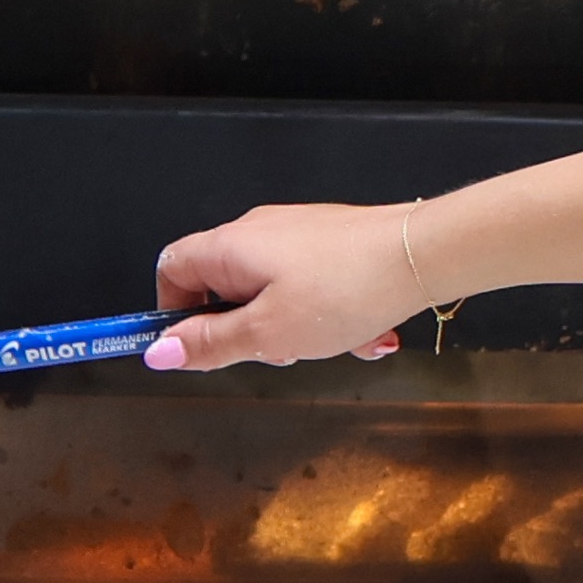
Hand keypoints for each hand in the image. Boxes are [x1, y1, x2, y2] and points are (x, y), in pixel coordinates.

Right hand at [148, 201, 420, 369]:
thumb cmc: (344, 291)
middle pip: (225, 288)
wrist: (424, 254)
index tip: (197, 349)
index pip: (171, 270)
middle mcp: (259, 231)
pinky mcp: (334, 241)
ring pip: (275, 295)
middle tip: (281, 351)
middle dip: (249, 331)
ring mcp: (299, 234)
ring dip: (299, 331)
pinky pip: (314, 289)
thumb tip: (158, 351)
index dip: (173, 313)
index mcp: (230, 247)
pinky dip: (331, 317)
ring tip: (336, 344)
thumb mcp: (267, 333)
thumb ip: (211, 344)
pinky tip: (367, 335)